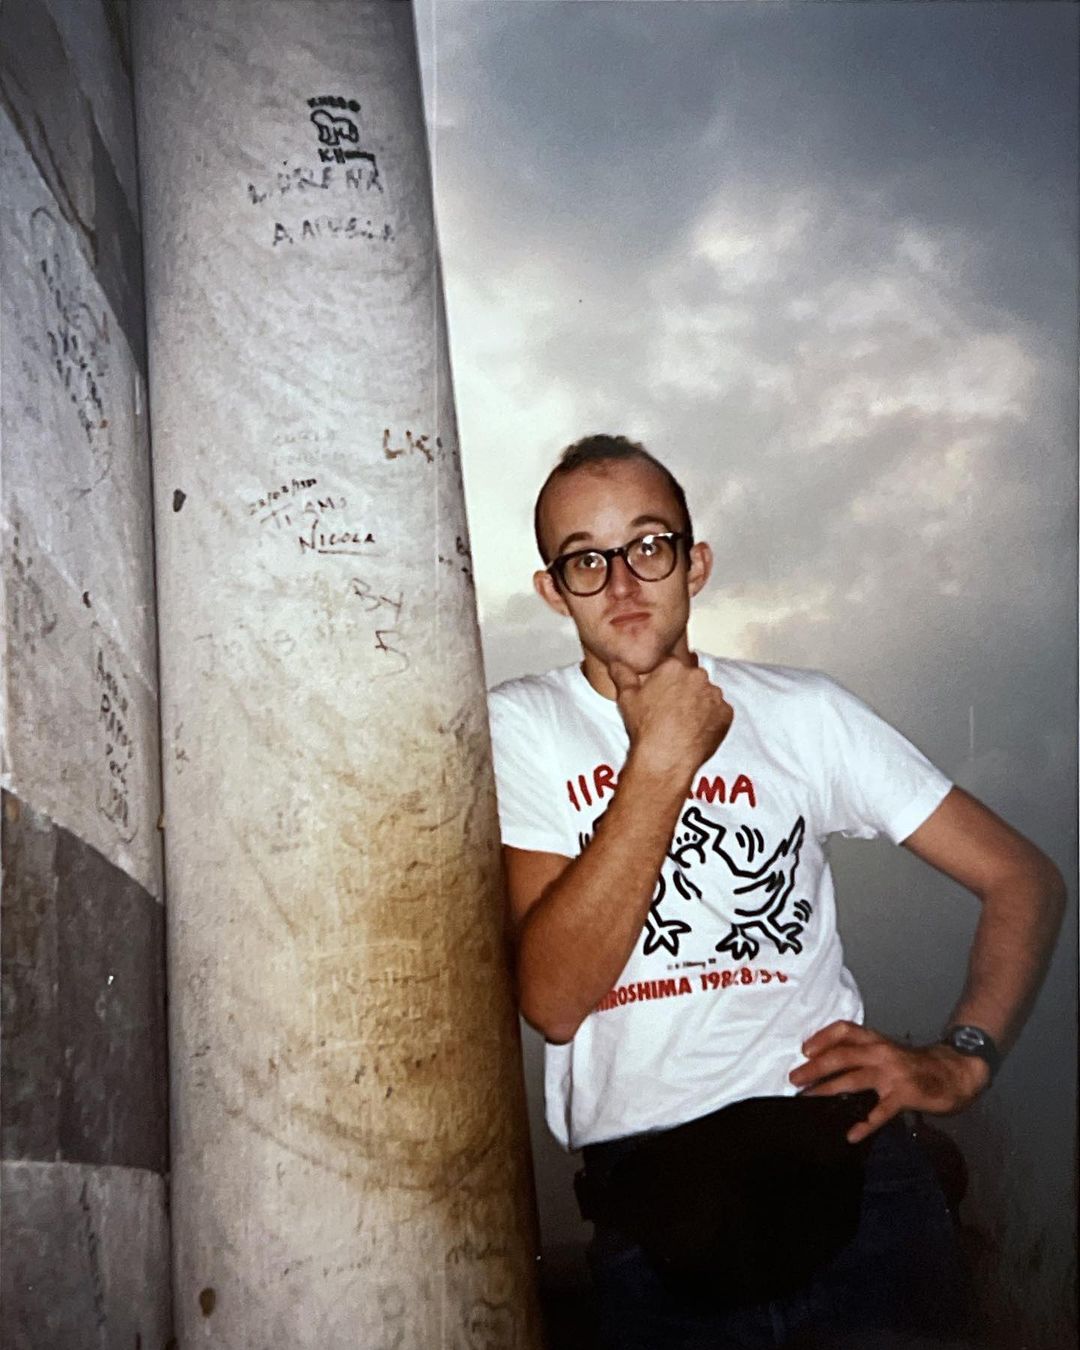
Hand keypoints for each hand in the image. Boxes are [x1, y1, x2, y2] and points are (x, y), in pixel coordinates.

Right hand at [608, 656, 733, 777]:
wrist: (666, 757)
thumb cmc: (645, 727)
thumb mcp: (627, 698)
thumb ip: (623, 675)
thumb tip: (616, 663)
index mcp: (673, 667)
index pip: (672, 667)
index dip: (666, 683)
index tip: (661, 696)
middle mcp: (697, 675)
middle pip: (692, 679)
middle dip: (684, 691)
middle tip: (671, 712)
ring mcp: (714, 694)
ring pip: (707, 695)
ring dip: (699, 704)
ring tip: (683, 724)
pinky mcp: (726, 713)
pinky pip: (720, 712)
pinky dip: (711, 720)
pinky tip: (696, 731)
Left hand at [789, 1020, 990, 1142]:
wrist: (953, 1073)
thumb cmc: (913, 1064)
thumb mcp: (886, 1050)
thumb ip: (862, 1053)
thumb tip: (827, 1063)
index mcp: (875, 1039)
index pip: (844, 1030)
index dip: (822, 1038)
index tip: (804, 1050)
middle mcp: (881, 1052)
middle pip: (841, 1055)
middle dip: (815, 1067)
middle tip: (794, 1078)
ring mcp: (892, 1073)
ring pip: (854, 1079)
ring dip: (828, 1089)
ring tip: (809, 1099)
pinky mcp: (904, 1095)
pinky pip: (881, 1111)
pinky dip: (865, 1124)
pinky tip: (853, 1134)